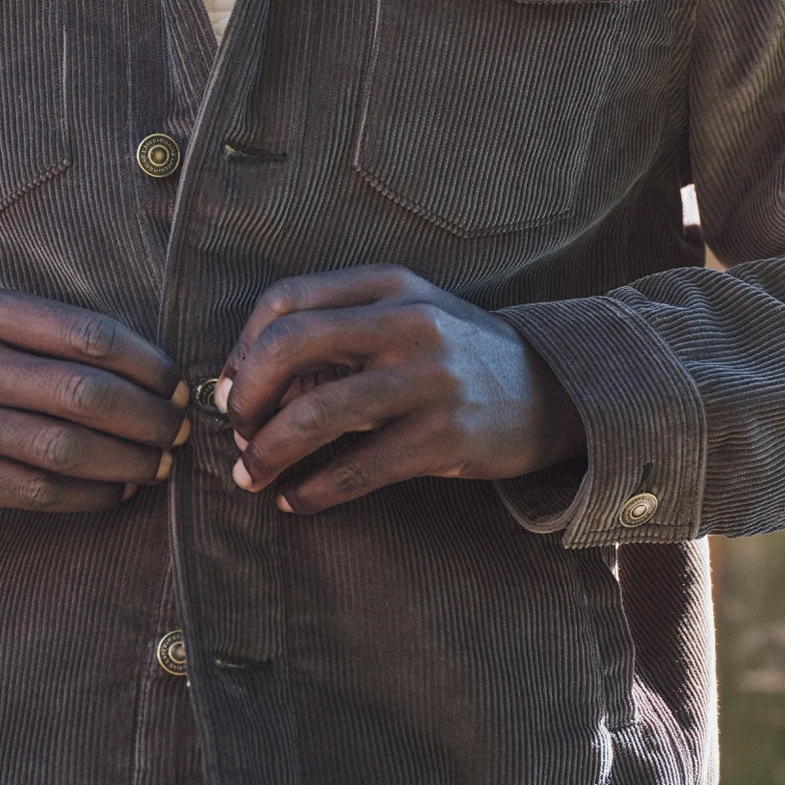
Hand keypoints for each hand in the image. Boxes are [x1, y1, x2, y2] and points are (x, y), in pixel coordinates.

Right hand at [0, 290, 189, 511]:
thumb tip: (158, 372)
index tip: (178, 384)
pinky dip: (93, 495)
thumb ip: (61, 331)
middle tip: (181, 429)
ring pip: (68, 449)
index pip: (91, 337)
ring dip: (130, 461)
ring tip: (161, 464)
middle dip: (150, 417)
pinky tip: (119, 489)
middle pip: (86, 395)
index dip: (149, 365)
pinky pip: (41, 491)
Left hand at [216, 265, 584, 514]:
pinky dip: (315, 490)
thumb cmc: (455, 357)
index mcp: (388, 284)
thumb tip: (246, 384)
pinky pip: (358, 467)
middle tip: (237, 430)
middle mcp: (407, 321)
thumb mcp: (406, 317)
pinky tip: (296, 500)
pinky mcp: (446, 436)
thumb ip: (338, 332)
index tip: (232, 389)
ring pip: (317, 413)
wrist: (552, 391)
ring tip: (251, 475)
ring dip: (269, 451)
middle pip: (289, 345)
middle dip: (246, 395)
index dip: (242, 346)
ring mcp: (429, 378)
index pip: (286, 299)